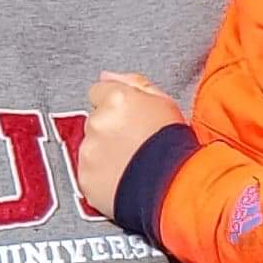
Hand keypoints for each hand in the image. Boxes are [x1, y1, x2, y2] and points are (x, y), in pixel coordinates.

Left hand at [77, 71, 185, 220]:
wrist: (178, 188)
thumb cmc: (176, 147)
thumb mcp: (165, 104)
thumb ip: (133, 83)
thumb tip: (107, 75)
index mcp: (117, 99)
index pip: (98, 91)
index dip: (113, 105)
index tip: (126, 118)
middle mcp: (98, 122)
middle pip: (95, 120)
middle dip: (110, 130)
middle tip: (135, 144)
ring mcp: (89, 151)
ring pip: (90, 146)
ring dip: (104, 153)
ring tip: (133, 164)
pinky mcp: (85, 177)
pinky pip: (88, 173)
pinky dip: (101, 176)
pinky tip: (124, 179)